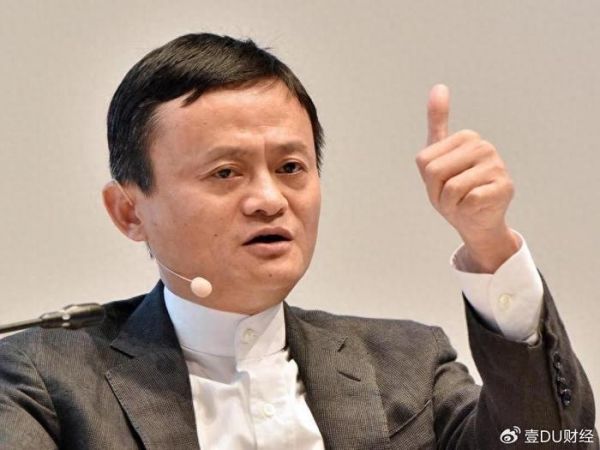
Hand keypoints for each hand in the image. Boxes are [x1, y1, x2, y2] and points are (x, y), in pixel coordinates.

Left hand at [415, 84, 519, 272]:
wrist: (475, 223)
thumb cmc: (453, 193)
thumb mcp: (435, 159)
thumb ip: (437, 123)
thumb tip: (439, 86)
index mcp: (466, 138)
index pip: (426, 163)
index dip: (428, 182)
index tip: (443, 183)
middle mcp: (484, 147)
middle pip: (435, 172)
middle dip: (438, 192)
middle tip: (453, 196)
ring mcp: (497, 166)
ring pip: (451, 188)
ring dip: (451, 203)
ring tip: (463, 202)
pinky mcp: (504, 187)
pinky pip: (468, 200)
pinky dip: (466, 210)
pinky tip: (477, 208)